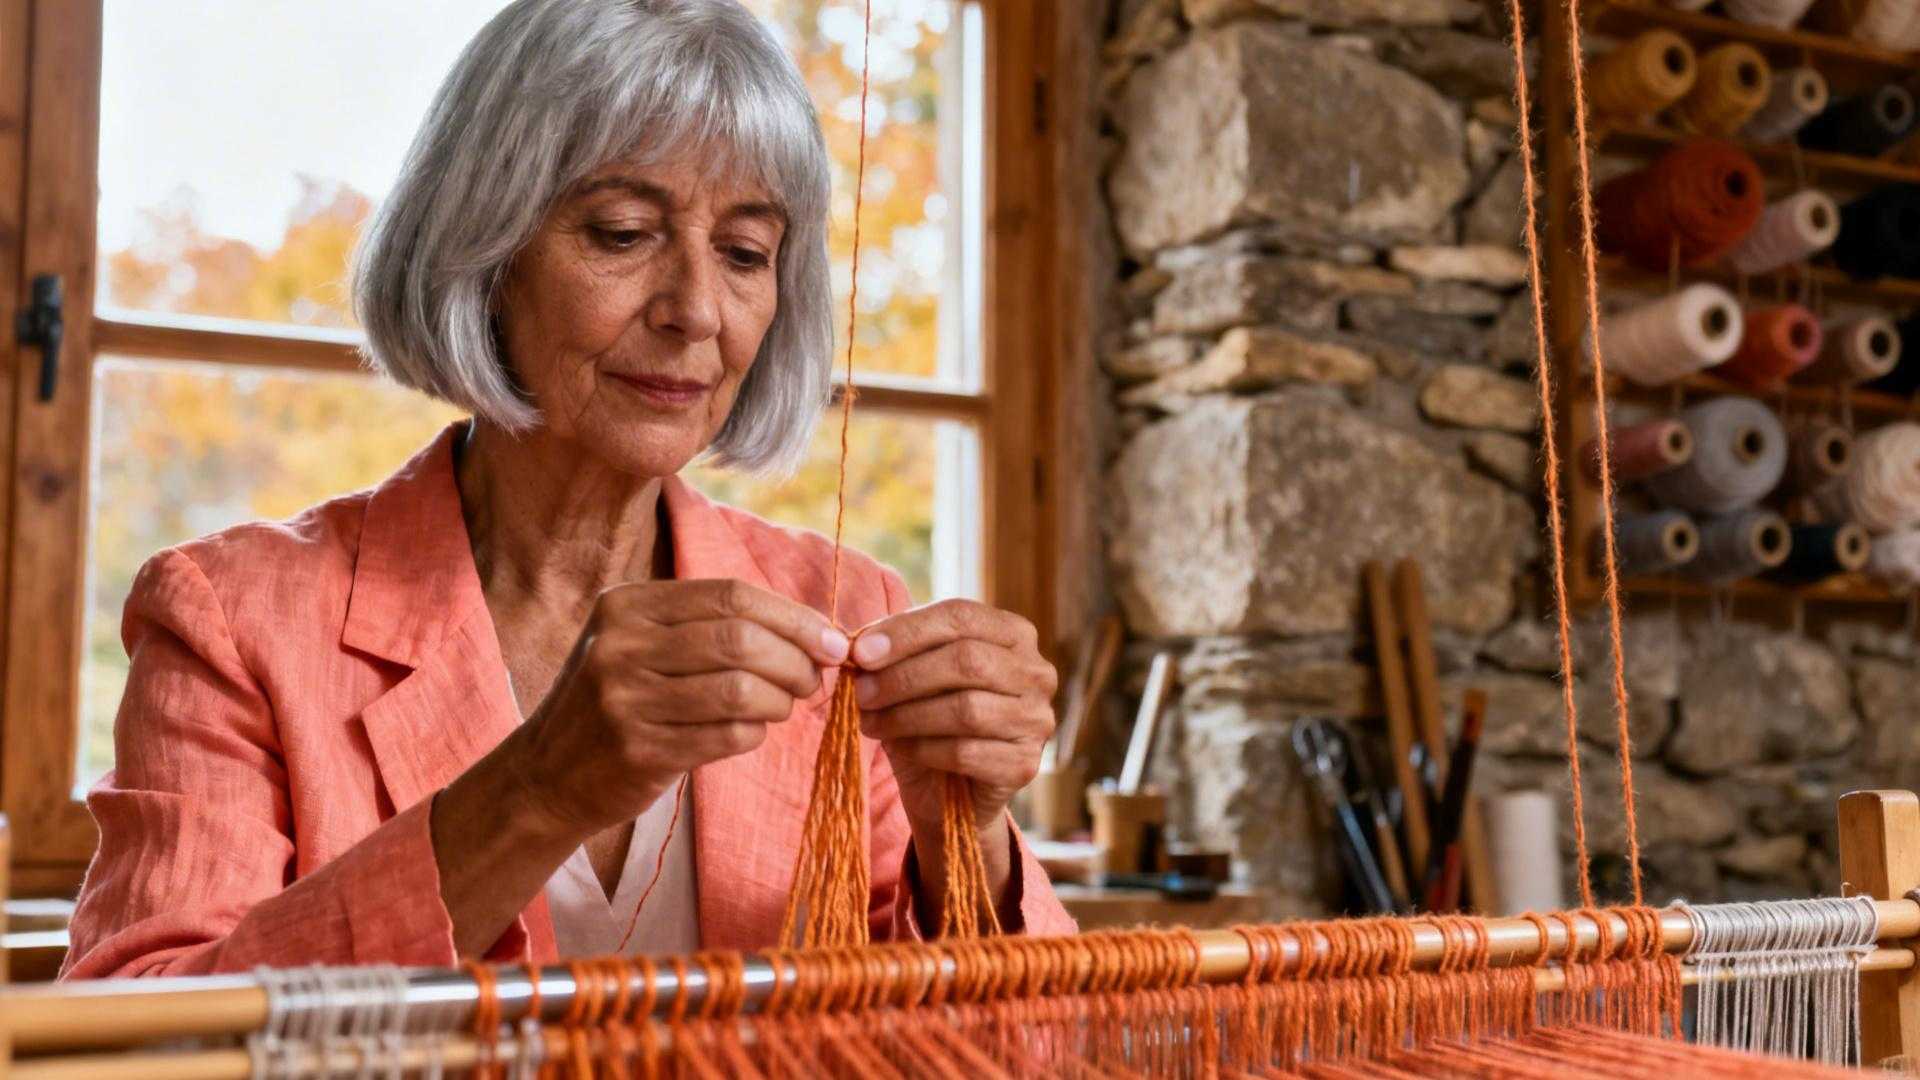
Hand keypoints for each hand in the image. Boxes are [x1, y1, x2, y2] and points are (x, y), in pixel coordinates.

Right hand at [509, 579, 850, 836]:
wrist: (545, 776)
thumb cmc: (617, 702)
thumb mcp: (641, 645)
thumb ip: (709, 627)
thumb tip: (812, 629)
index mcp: (627, 605)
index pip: (732, 595)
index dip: (793, 617)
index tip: (831, 640)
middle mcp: (621, 644)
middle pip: (740, 638)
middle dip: (796, 659)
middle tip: (815, 679)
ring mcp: (625, 698)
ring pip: (740, 688)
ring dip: (781, 699)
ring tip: (784, 706)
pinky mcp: (639, 750)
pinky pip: (726, 734)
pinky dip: (755, 733)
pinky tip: (751, 732)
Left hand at [850, 599, 1056, 915]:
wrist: (948, 792)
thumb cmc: (929, 720)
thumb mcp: (911, 676)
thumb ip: (893, 653)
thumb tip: (858, 646)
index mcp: (1013, 634)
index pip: (961, 616)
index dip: (907, 631)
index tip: (860, 652)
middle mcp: (1036, 673)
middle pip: (967, 660)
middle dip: (903, 676)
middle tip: (861, 692)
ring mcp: (1036, 720)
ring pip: (965, 709)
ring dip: (906, 715)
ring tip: (870, 721)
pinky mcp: (1024, 765)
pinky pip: (965, 752)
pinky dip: (924, 750)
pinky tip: (903, 750)